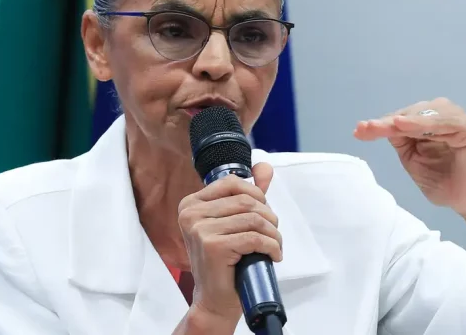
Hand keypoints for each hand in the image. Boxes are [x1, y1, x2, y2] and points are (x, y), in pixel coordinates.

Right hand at [177, 163, 280, 328]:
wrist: (215, 300)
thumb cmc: (225, 262)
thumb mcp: (235, 222)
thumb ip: (249, 193)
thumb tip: (264, 167)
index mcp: (191, 204)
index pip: (233, 182)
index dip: (257, 195)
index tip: (264, 214)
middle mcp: (191, 214)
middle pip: (246, 201)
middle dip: (269, 217)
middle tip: (273, 235)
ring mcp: (199, 229)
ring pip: (253, 219)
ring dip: (273, 234)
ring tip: (274, 246)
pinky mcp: (212, 246)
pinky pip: (254, 237)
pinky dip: (271, 246)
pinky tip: (273, 255)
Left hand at [353, 97, 465, 216]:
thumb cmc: (448, 183)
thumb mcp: (415, 161)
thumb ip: (402, 143)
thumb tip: (378, 128)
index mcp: (430, 123)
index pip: (400, 120)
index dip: (379, 125)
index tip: (358, 131)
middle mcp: (442, 116)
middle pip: (407, 114)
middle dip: (384, 122)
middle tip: (363, 130)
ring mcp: (455, 120)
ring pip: (420, 115)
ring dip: (398, 121)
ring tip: (378, 127)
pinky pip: (440, 123)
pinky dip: (420, 123)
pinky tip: (401, 125)